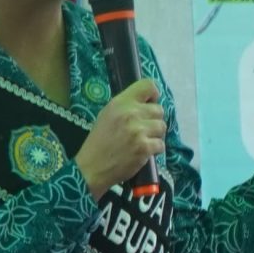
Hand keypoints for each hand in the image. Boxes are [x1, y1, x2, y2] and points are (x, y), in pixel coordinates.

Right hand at [76, 78, 166, 193]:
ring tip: (142, 141)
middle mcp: (130, 113)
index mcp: (120, 102)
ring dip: (155, 135)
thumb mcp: (108, 115)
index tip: (150, 103)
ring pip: (162, 127)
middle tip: (142, 129)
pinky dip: (155, 150)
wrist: (91, 166)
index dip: (153, 95)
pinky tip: (142, 152)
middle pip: (159, 110)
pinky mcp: (144, 147)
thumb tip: (148, 103)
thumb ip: (127, 106)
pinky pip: (161, 144)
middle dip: (154, 120)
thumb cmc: (99, 141)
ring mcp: (138, 131)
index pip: (147, 86)